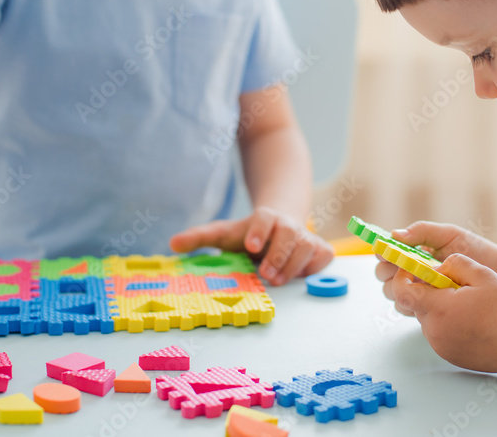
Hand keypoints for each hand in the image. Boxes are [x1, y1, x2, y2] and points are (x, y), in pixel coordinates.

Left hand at [169, 206, 333, 285]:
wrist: (280, 226)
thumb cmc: (249, 235)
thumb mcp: (224, 234)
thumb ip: (200, 237)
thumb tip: (172, 244)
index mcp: (265, 218)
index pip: (264, 218)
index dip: (259, 229)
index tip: (250, 245)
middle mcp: (288, 225)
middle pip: (289, 233)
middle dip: (278, 254)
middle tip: (265, 273)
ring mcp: (307, 237)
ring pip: (308, 247)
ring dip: (294, 265)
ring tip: (278, 280)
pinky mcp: (321, 249)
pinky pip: (324, 256)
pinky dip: (315, 267)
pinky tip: (301, 277)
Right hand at [375, 220, 496, 301]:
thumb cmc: (475, 250)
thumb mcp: (449, 235)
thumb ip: (422, 231)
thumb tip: (395, 234)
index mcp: (412, 251)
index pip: (385, 253)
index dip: (383, 253)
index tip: (388, 253)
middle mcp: (411, 271)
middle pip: (384, 275)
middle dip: (390, 272)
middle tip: (404, 269)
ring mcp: (419, 290)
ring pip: (393, 293)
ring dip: (400, 289)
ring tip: (418, 283)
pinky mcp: (427, 307)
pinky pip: (408, 308)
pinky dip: (411, 303)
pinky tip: (426, 297)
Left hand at [388, 254, 496, 372]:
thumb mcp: (482, 274)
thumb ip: (452, 263)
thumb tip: (434, 268)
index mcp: (440, 308)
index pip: (402, 292)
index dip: (402, 278)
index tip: (412, 270)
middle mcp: (435, 331)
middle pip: (415, 304)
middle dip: (426, 291)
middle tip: (451, 284)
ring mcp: (440, 346)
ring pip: (427, 319)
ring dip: (437, 307)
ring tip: (466, 303)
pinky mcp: (448, 355)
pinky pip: (437, 333)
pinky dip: (446, 323)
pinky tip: (470, 319)